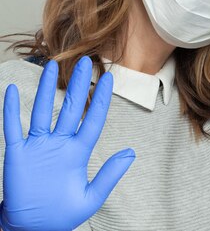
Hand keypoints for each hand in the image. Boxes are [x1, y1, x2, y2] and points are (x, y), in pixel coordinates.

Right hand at [1, 56, 134, 230]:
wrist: (33, 228)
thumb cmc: (62, 214)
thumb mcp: (91, 197)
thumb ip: (109, 174)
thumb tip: (131, 153)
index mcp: (78, 152)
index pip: (92, 119)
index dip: (100, 99)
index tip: (108, 78)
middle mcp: (59, 144)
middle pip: (69, 108)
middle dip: (77, 85)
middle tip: (85, 61)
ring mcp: (38, 147)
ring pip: (42, 111)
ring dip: (47, 89)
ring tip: (53, 65)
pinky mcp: (17, 154)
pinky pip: (13, 127)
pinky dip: (12, 109)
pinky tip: (14, 90)